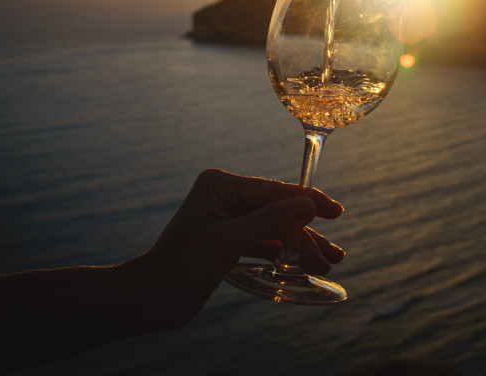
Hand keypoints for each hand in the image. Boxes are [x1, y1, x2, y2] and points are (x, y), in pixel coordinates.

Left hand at [127, 169, 344, 330]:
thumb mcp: (226, 242)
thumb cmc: (179, 267)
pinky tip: (301, 267)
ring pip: (275, 230)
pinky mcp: (229, 242)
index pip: (275, 191)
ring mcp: (228, 220)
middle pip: (279, 212)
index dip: (309, 201)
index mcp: (221, 186)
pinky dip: (283, 256)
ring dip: (299, 248)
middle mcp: (226, 198)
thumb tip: (308, 205)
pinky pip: (265, 244)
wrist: (148, 300)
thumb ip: (269, 221)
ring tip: (324, 265)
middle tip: (332, 258)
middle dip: (305, 236)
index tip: (337, 212)